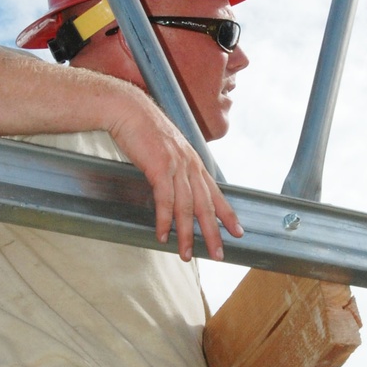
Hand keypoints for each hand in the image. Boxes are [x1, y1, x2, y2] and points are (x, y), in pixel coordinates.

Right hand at [108, 95, 242, 262]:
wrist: (129, 110)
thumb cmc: (145, 131)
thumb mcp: (169, 150)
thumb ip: (177, 169)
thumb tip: (177, 188)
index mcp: (194, 162)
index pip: (216, 193)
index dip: (228, 214)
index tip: (238, 232)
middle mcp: (190, 165)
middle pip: (206, 205)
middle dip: (213, 233)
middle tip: (218, 255)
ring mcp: (177, 166)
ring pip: (187, 207)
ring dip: (186, 234)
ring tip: (186, 254)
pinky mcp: (160, 167)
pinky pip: (165, 200)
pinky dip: (165, 220)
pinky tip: (163, 235)